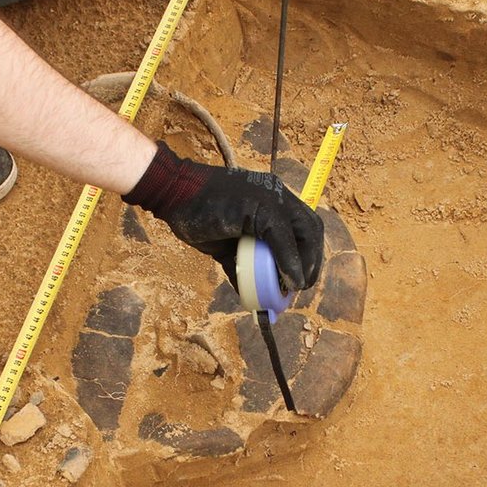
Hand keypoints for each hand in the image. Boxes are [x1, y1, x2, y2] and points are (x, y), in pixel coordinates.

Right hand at [123, 141, 323, 290]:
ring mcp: (270, 199)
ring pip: (301, 233)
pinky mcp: (261, 206)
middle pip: (310, 230)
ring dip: (301, 265)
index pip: (303, 228)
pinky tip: (286, 280)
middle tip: (301, 286)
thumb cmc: (197, 216)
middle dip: (311, 262)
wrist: (174, 194)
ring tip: (292, 288)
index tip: (301, 279)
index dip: (308, 255)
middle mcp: (276, 198)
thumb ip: (241, 262)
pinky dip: (287, 261)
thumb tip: (250, 291)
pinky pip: (281, 237)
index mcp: (271, 202)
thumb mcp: (227, 245)